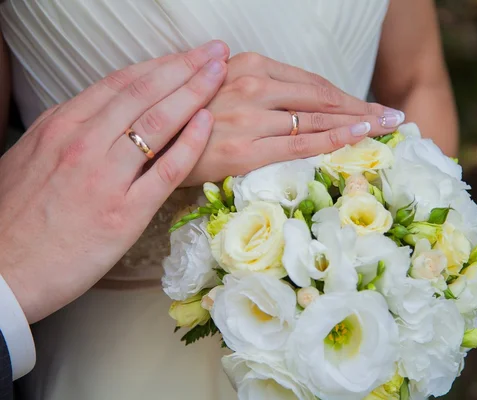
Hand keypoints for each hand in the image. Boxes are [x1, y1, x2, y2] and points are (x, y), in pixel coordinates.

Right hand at [0, 41, 229, 322]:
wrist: (1, 271)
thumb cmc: (16, 218)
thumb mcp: (32, 159)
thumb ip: (67, 133)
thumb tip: (100, 117)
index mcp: (60, 125)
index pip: (121, 83)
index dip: (160, 64)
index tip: (187, 55)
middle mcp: (83, 142)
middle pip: (144, 92)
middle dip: (186, 67)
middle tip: (215, 52)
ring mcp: (105, 175)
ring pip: (157, 121)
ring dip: (194, 93)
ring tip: (220, 74)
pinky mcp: (123, 212)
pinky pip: (165, 169)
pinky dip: (189, 142)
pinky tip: (207, 122)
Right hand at [183, 52, 404, 184]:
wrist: (146, 144)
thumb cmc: (185, 118)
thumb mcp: (220, 87)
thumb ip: (256, 88)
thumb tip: (291, 99)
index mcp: (247, 65)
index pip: (311, 82)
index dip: (345, 95)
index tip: (369, 105)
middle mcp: (252, 85)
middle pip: (322, 98)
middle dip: (362, 108)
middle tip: (391, 118)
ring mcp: (250, 117)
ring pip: (318, 119)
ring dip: (358, 123)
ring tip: (386, 128)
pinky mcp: (246, 149)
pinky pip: (301, 143)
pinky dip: (335, 139)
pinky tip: (359, 137)